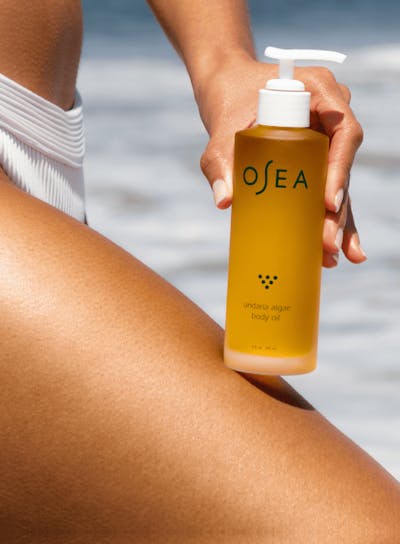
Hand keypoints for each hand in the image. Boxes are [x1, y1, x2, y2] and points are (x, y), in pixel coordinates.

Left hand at [196, 56, 365, 266]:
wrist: (226, 90)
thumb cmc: (227, 101)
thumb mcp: (221, 130)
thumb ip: (219, 160)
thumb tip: (225, 201)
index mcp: (320, 92)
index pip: (344, 132)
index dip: (341, 170)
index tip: (328, 203)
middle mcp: (330, 114)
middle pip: (342, 167)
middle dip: (337, 210)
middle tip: (327, 244)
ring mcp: (325, 138)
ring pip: (336, 183)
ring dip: (337, 222)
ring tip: (334, 258)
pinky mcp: (314, 158)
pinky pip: (323, 188)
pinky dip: (325, 219)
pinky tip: (330, 252)